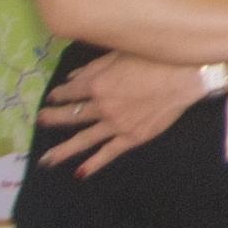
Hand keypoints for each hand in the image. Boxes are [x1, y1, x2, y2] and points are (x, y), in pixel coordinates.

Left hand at [36, 52, 203, 174]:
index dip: (59, 95)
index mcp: (97, 84)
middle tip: (41, 122)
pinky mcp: (131, 137)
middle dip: (53, 118)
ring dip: (63, 150)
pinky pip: (108, 153)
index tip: (53, 97)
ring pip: (83, 139)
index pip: (70, 92)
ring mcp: (115, 125)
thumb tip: (72, 79)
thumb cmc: (154, 58)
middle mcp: (101, 106)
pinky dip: (93, 164)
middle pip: (71, 115)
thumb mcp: (120, 54)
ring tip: (46, 160)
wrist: (186, 76)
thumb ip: (93, 68)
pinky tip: (80, 172)